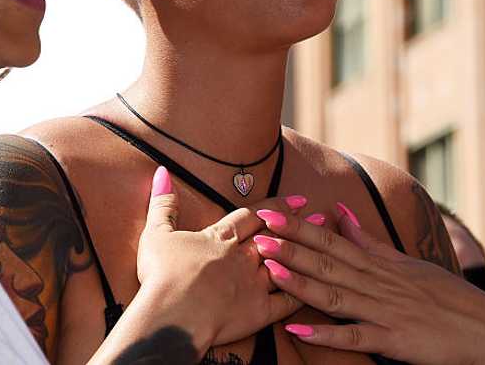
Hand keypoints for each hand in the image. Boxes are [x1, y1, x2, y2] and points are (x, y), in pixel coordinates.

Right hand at [134, 167, 304, 350]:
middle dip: (297, 224)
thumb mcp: (157, 233)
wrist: (173, 314)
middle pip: (275, 235)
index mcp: (220, 238)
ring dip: (306, 253)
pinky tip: (316, 286)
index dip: (275, 207)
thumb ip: (163, 204)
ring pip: (287, 263)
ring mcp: (254, 284)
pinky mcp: (259, 313)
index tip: (295, 199)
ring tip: (327, 243)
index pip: (252, 216)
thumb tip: (162, 171)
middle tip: (318, 214)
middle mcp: (242, 257)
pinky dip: (302, 292)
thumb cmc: (161, 274)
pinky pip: (287, 301)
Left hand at [255, 205, 484, 364]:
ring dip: (300, 282)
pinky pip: (354, 336)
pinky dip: (325, 333)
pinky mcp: (392, 340)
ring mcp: (383, 311)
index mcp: (378, 264)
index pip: (332, 240)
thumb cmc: (444, 296)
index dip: (299, 227)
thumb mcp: (406, 263)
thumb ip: (369, 240)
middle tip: (258, 234)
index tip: (271, 213)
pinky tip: (297, 327)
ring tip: (269, 270)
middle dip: (290, 247)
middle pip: (327, 262)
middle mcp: (377, 283)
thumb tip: (339, 210)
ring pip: (334, 294)